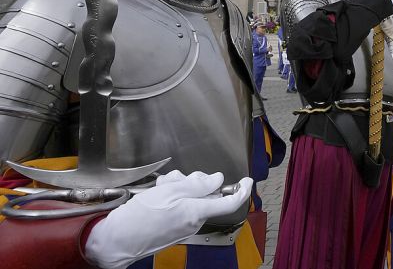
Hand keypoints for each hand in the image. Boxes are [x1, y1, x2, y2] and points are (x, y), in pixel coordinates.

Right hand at [85, 171, 251, 268]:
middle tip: (176, 179)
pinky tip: (158, 195)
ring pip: (192, 197)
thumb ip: (197, 185)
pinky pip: (182, 206)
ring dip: (179, 187)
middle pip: (207, 193)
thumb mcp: (169, 191)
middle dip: (194, 180)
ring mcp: (185, 225)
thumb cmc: (138, 217)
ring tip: (161, 187)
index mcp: (196, 212)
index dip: (242, 190)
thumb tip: (218, 179)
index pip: (230, 202)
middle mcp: (194, 221)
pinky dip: (173, 197)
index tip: (248, 180)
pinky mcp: (175, 226)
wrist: (117, 240)